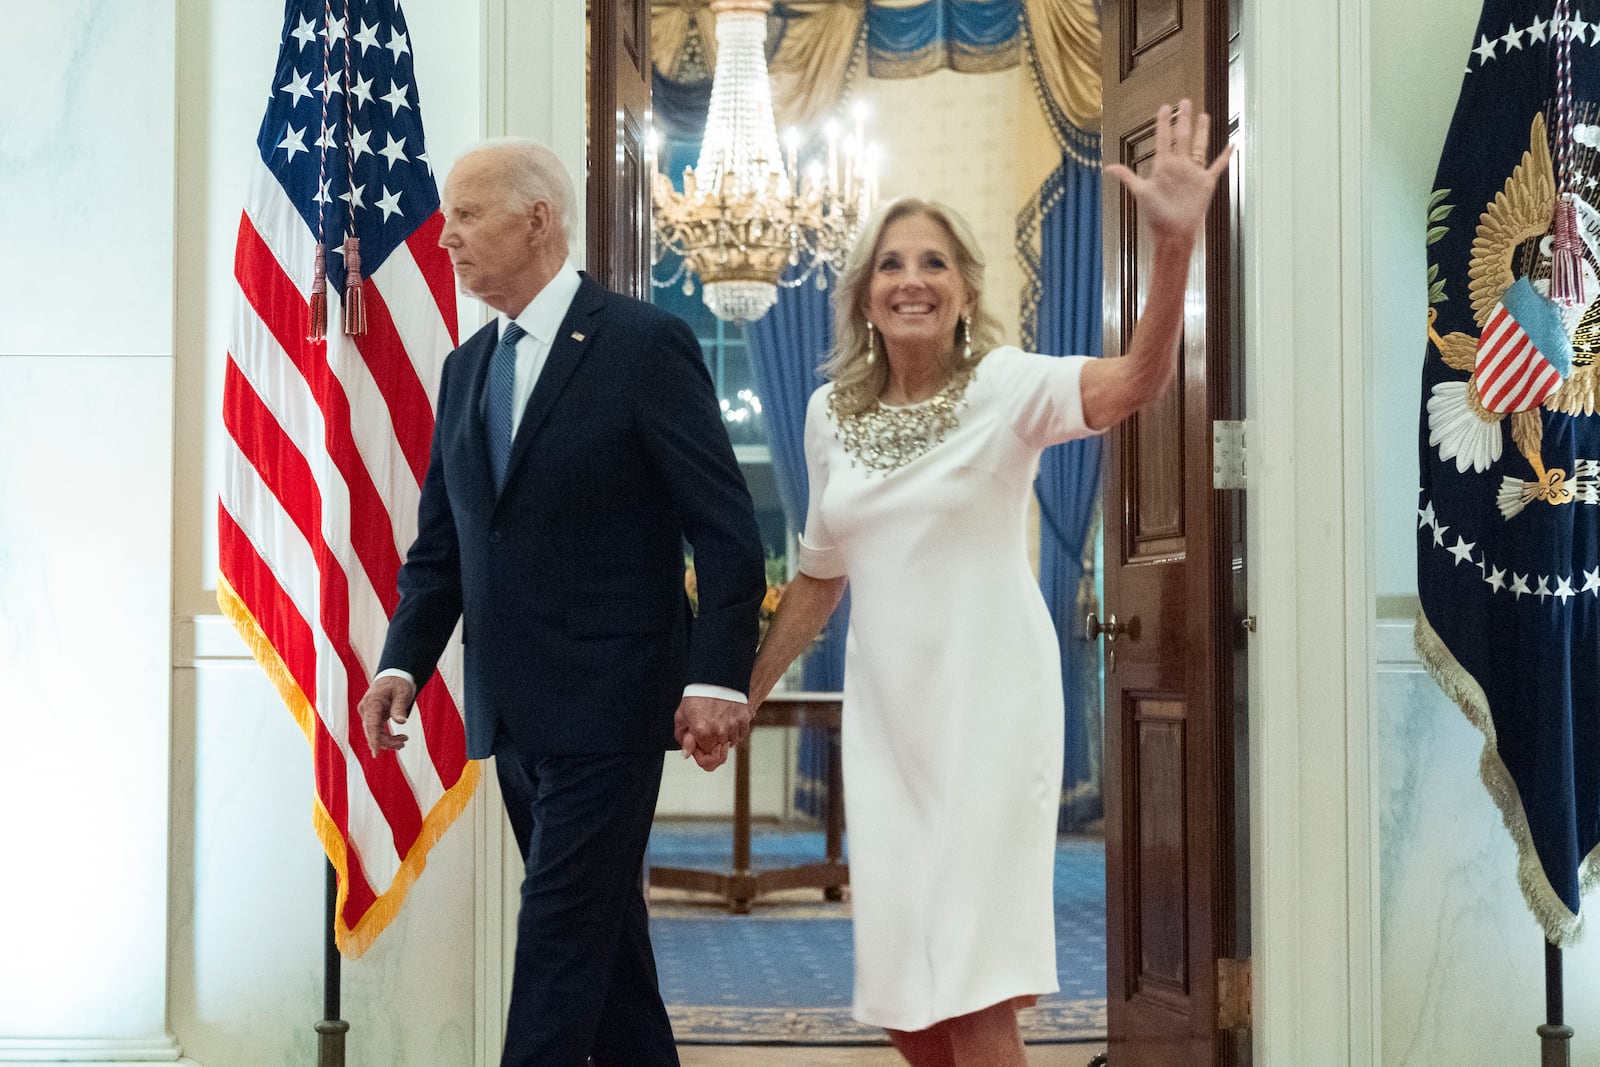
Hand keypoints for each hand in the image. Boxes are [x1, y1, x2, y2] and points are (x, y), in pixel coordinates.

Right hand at [357, 674, 416, 756]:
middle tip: (403, 743)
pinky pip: (376, 731)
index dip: (374, 739)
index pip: (371, 724)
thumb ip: (400, 707)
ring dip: (387, 741)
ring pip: (374, 733)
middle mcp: (366, 709)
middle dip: (386, 742)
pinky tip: (398, 740)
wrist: (394, 676)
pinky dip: (386, 737)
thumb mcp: (402, 693)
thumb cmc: (398, 683)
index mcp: (372, 702)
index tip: (376, 753)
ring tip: (404, 741)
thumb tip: (401, 722)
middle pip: (372, 731)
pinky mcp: (371, 716)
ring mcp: (367, 713)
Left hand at [674, 694, 749, 772]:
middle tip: (708, 732)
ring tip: (717, 722)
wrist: (716, 676)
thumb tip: (686, 754)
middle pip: (719, 753)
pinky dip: (735, 731)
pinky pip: (741, 734)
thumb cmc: (697, 694)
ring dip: (724, 738)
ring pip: (730, 743)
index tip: (698, 745)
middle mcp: (719, 732)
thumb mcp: (682, 716)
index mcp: (702, 732)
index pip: (704, 757)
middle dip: (712, 745)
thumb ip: (683, 738)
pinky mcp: (744, 719)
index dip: (700, 751)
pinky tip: (727, 720)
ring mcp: (733, 726)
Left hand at [1103, 99, 1232, 245]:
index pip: (1164, 138)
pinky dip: (1225, 156)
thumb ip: (1127, 176)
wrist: (1172, 232)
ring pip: (1200, 146)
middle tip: (1184, 101)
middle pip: (1182, 137)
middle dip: (1183, 119)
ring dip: (1202, 131)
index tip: (1165, 106)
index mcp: (1163, 166)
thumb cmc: (1155, 214)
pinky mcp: (1206, 182)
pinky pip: (1217, 166)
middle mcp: (1179, 166)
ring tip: (1203, 115)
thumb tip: (1108, 168)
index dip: (1164, 123)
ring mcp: (1193, 173)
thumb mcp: (1140, 192)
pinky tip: (1231, 144)